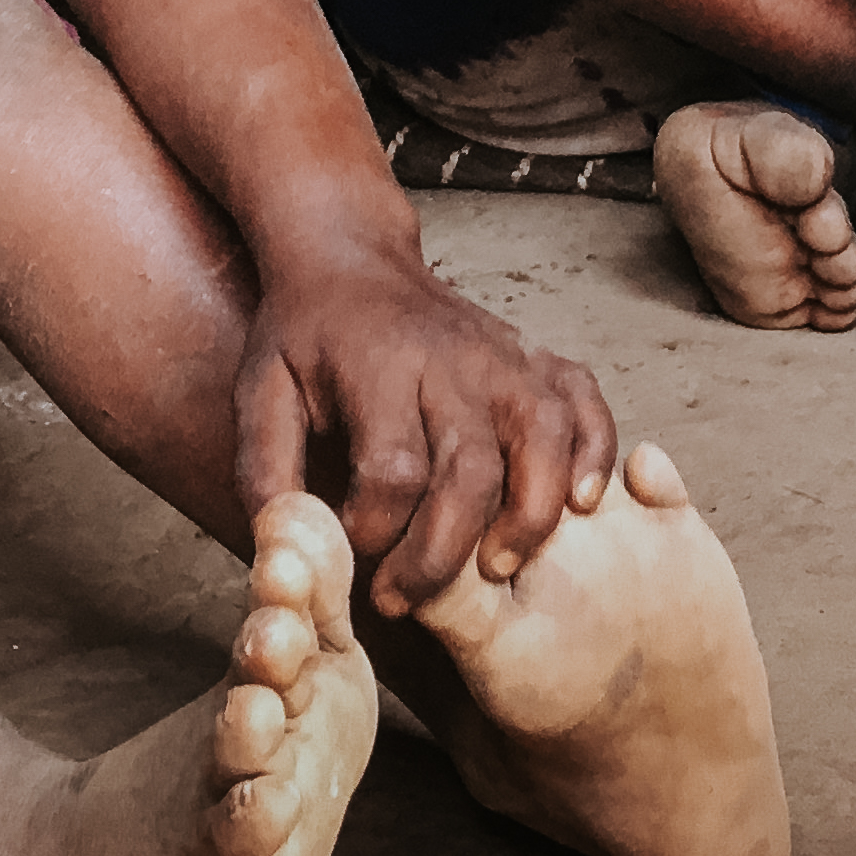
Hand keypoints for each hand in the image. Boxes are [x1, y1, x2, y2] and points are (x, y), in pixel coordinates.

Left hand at [235, 242, 618, 617]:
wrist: (351, 257)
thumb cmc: (306, 335)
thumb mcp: (260, 393)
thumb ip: (266, 472)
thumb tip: (290, 550)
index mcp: (381, 367)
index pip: (394, 469)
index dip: (375, 531)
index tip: (353, 556)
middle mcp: (453, 361)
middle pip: (472, 468)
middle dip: (443, 552)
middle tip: (408, 598)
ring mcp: (504, 356)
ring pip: (542, 436)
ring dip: (531, 512)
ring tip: (499, 568)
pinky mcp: (536, 355)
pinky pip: (584, 401)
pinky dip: (595, 449)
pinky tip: (580, 501)